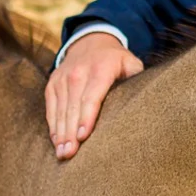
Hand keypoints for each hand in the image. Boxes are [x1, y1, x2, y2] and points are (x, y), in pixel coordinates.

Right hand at [44, 30, 141, 160]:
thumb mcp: (130, 62)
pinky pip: (51, 108)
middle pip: (73, 108)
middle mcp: (78, 73)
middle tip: (69, 154)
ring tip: (62, 153)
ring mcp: (62, 79)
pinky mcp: (52, 85)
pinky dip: (53, 125)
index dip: (87, 117)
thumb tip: (145, 100)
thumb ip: (136, 78)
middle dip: (70, 133)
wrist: (90, 42)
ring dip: (60, 133)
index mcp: (100, 69)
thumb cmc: (115, 60)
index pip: (92, 96)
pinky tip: (56, 141)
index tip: (83, 136)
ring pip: (60, 110)